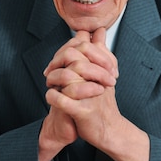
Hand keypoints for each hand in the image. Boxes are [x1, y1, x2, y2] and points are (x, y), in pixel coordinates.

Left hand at [44, 31, 149, 160]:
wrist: (110, 130)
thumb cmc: (103, 100)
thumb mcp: (105, 73)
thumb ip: (101, 51)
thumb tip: (99, 30)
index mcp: (103, 68)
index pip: (84, 46)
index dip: (67, 48)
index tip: (59, 59)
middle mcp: (99, 79)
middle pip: (76, 58)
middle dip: (58, 61)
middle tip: (50, 70)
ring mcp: (91, 95)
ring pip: (68, 77)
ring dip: (54, 78)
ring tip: (49, 83)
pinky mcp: (84, 112)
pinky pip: (64, 101)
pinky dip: (54, 97)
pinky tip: (50, 96)